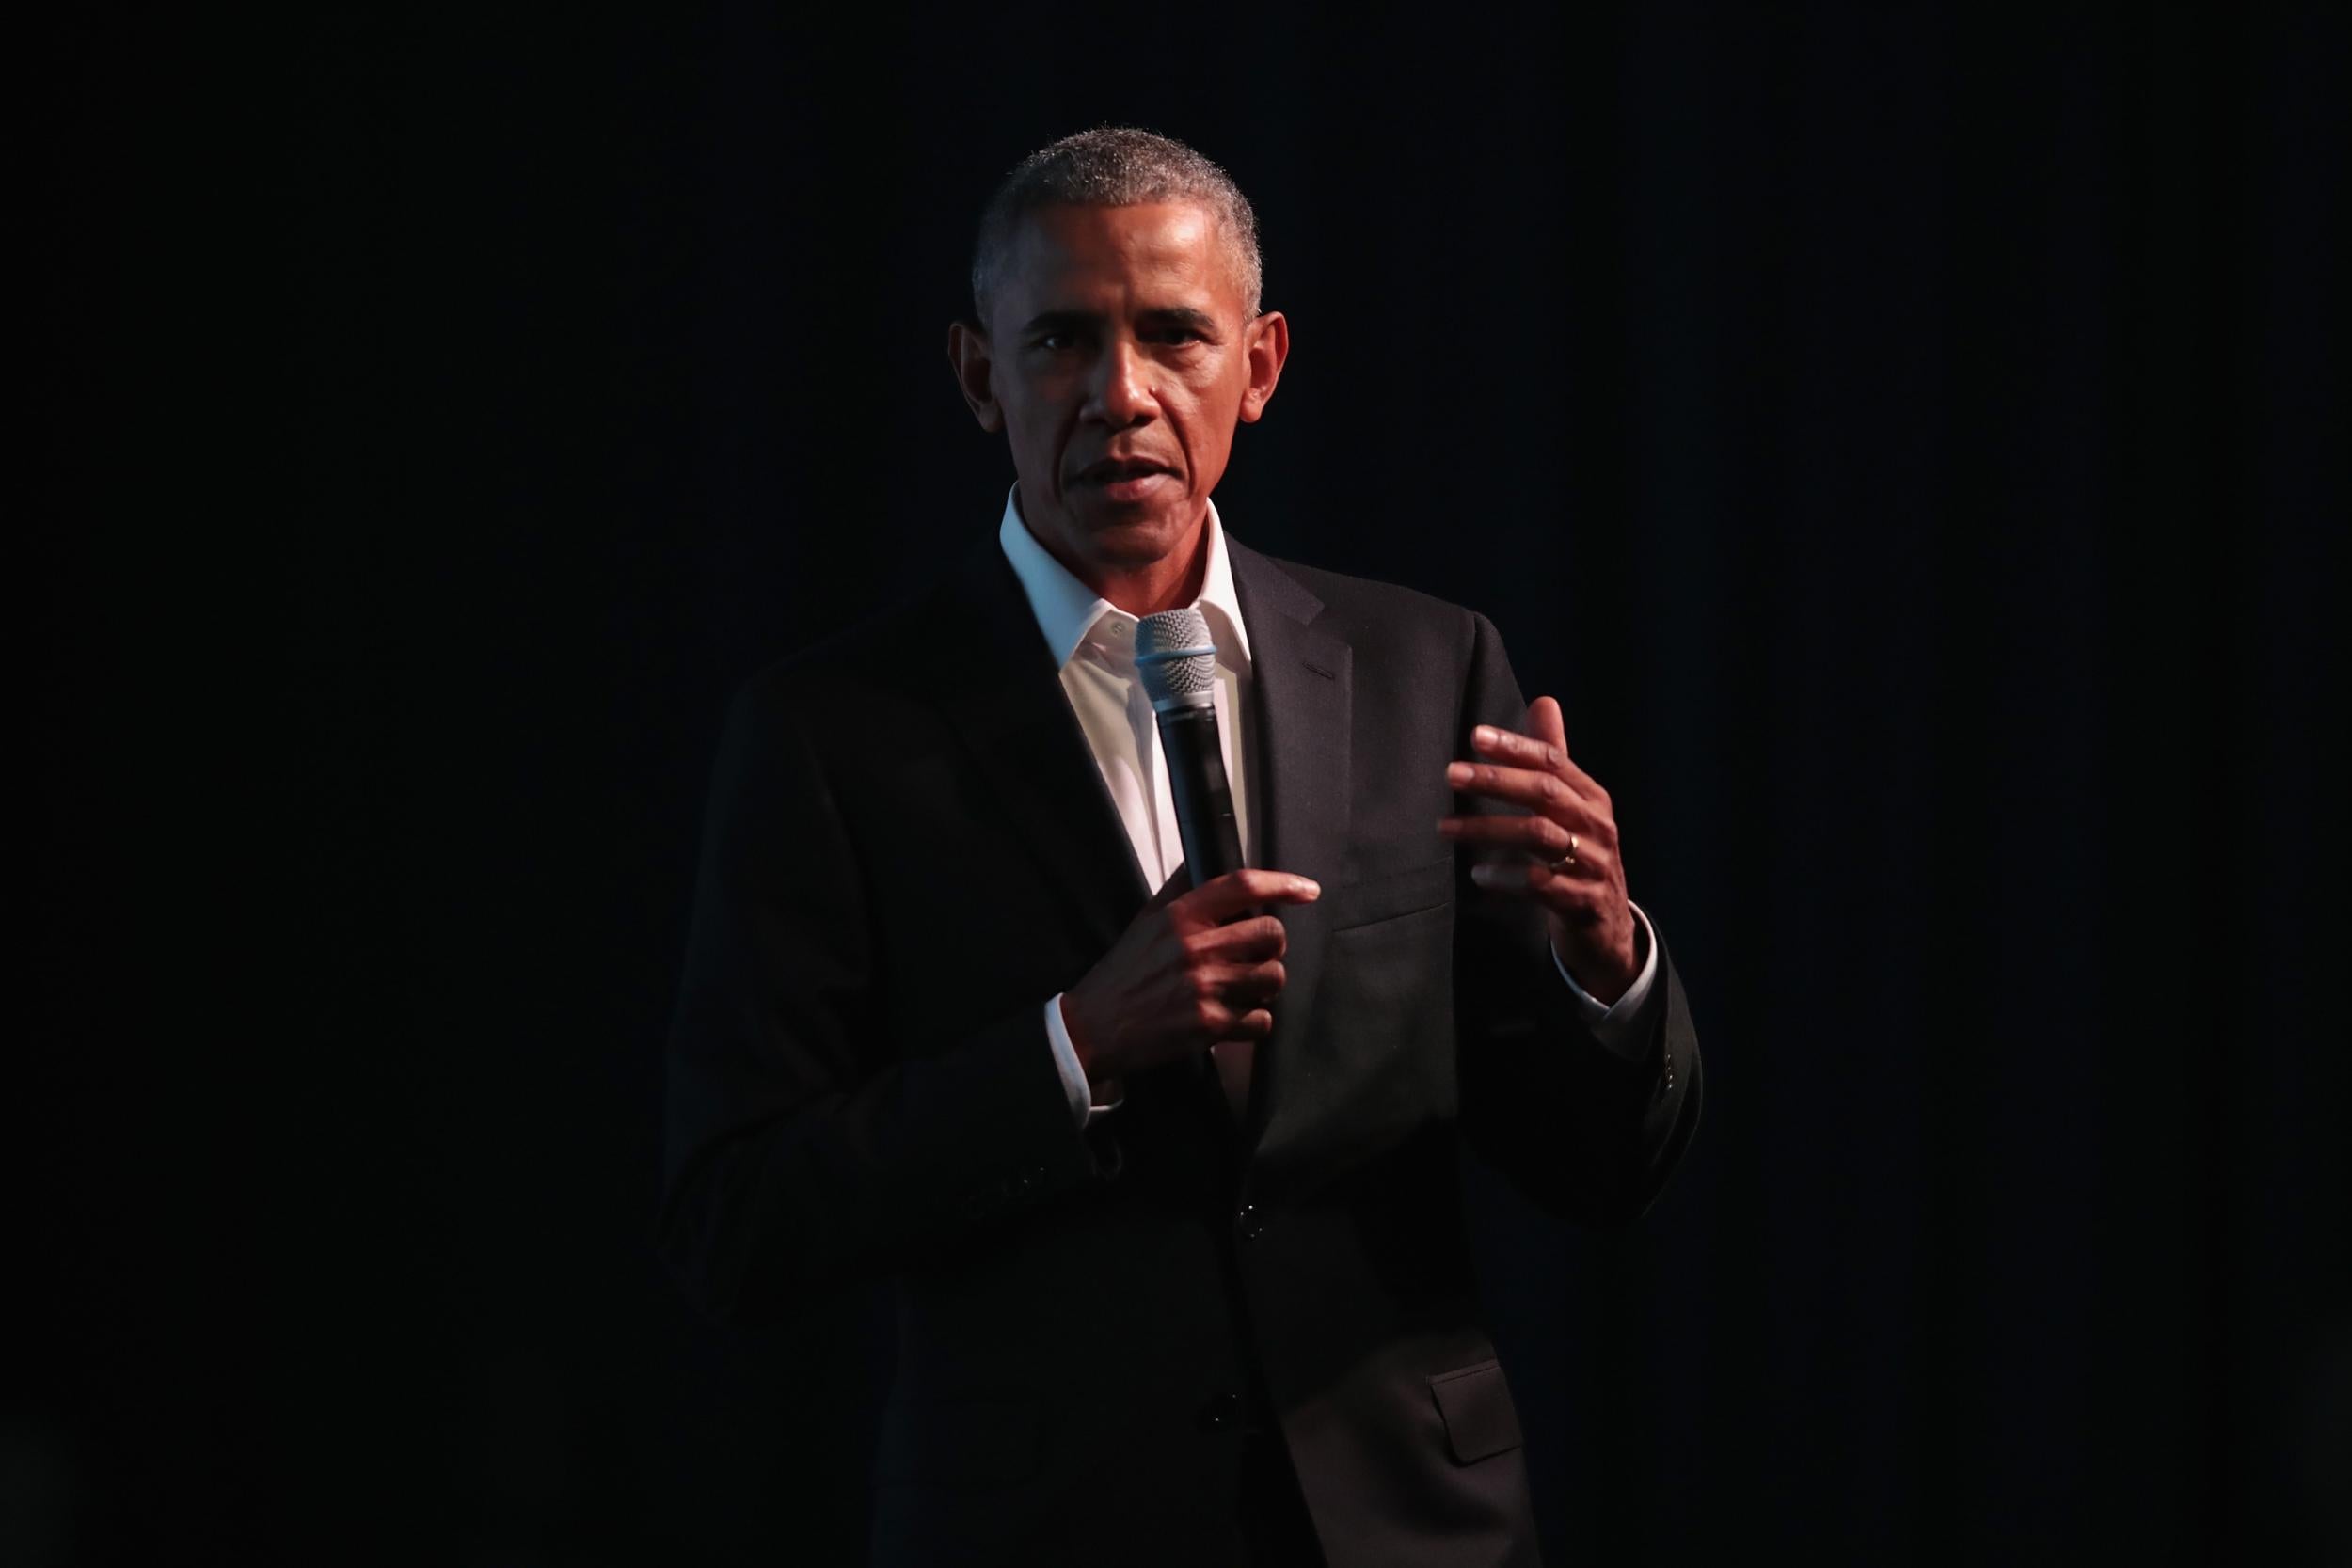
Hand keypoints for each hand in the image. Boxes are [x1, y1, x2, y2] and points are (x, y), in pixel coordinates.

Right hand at [1060, 865, 1321, 1086]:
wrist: (1093, 1027)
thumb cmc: (1123, 973)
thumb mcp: (1145, 921)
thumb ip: (1177, 891)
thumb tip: (1199, 861)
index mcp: (1180, 917)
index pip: (1243, 887)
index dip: (1283, 884)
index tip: (1308, 889)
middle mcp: (1196, 948)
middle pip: (1272, 934)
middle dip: (1271, 946)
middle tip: (1254, 955)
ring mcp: (1205, 988)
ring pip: (1274, 977)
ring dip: (1265, 984)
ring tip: (1243, 988)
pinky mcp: (1209, 1026)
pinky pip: (1262, 1019)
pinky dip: (1254, 1021)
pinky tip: (1234, 1018)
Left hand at [1437, 695, 1639, 1003]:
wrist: (1607, 927)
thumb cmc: (1580, 856)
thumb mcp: (1572, 807)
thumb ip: (1553, 757)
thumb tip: (1544, 700)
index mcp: (1591, 798)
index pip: (1553, 761)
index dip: (1516, 747)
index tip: (1476, 736)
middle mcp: (1596, 826)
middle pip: (1545, 793)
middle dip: (1496, 780)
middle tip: (1451, 773)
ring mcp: (1593, 864)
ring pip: (1539, 836)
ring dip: (1488, 828)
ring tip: (1446, 827)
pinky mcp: (1582, 901)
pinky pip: (1540, 885)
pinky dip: (1506, 877)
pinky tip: (1479, 875)